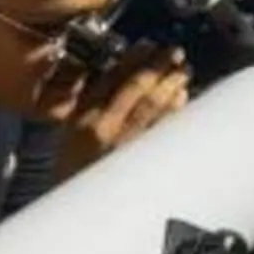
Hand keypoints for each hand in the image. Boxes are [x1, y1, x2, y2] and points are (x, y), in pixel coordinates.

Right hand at [45, 41, 190, 182]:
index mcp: (84, 115)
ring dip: (172, 84)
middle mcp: (105, 126)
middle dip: (159, 66)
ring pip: (154, 106)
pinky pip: (162, 128)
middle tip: (175, 52)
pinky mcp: (141, 158)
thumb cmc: (72, 168)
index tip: (148, 46)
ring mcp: (125, 143)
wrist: (75, 208)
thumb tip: (117, 74)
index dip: (134, 58)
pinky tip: (182, 98)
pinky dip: (174, 110)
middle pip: (137, 88)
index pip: (112, 77)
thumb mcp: (70, 130)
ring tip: (184, 71)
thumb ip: (90, 103)